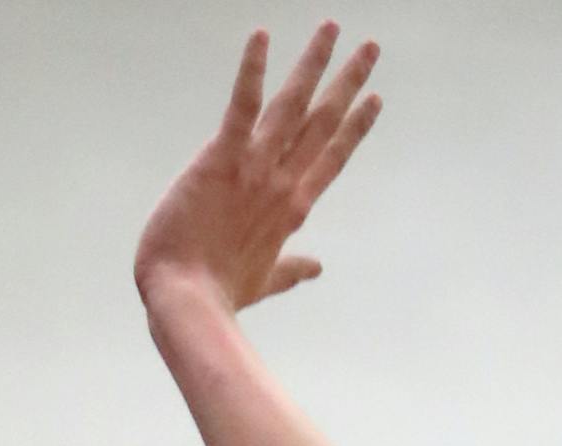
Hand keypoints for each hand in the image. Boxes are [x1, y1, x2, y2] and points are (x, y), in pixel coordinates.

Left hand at [134, 23, 381, 312]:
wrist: (187, 301)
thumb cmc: (217, 295)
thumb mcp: (263, 282)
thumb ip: (291, 269)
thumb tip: (316, 267)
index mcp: (292, 207)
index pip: (332, 157)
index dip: (355, 127)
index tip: (374, 99)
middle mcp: (282, 181)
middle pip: (323, 121)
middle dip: (347, 82)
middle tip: (370, 47)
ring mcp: (255, 168)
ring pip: (292, 104)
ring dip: (313, 63)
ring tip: (331, 29)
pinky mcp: (221, 160)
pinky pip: (241, 106)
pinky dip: (252, 71)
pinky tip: (260, 37)